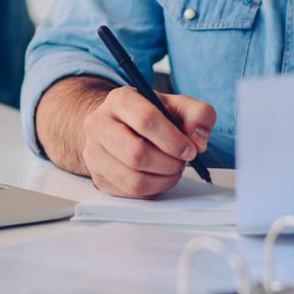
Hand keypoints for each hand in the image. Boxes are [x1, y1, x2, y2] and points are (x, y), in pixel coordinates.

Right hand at [81, 85, 215, 198]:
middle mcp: (99, 124)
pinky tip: (159, 177)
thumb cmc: (150, 116)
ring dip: (163, 180)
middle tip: (181, 162)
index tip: (190, 150)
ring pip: (133, 179)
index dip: (173, 140)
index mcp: (120, 100)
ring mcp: (94, 153)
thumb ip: (198, 115)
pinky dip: (153, 189)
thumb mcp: (177, 106)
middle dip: (168, 163)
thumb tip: (199, 141)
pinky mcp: (98, 177)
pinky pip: (130, 193)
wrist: (120, 126)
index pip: (146, 120)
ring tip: (172, 170)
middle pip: (136, 154)